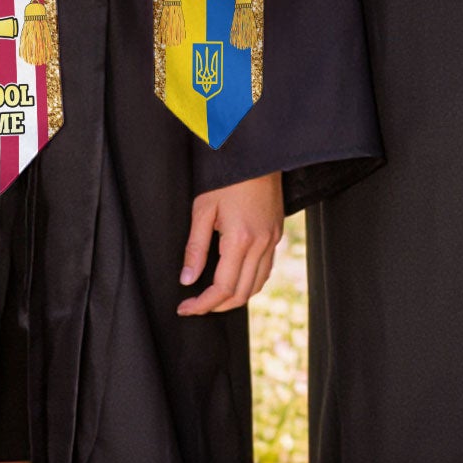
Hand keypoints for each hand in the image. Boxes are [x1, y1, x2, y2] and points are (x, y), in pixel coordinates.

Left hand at [177, 171, 283, 315]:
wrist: (257, 154)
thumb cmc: (228, 177)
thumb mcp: (203, 209)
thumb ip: (195, 248)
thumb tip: (187, 279)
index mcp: (240, 239)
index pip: (222, 288)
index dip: (202, 304)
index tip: (185, 307)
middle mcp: (261, 243)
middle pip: (241, 293)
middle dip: (217, 306)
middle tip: (195, 305)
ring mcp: (272, 239)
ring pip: (257, 285)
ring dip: (235, 297)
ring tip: (213, 297)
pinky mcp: (277, 233)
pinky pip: (266, 269)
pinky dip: (250, 282)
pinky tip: (235, 278)